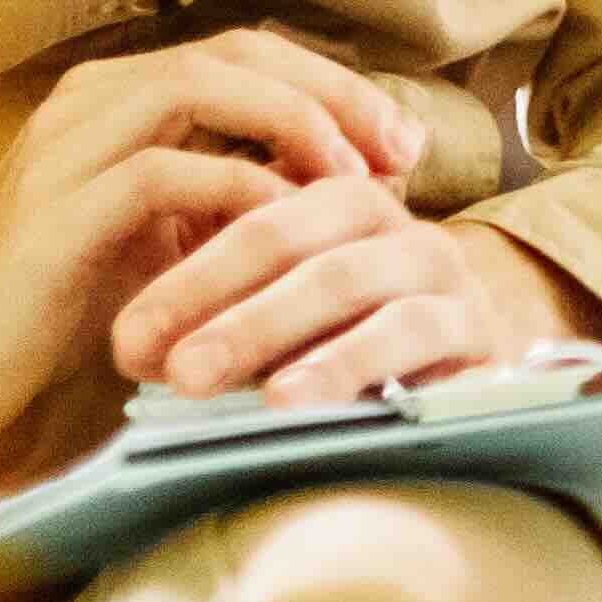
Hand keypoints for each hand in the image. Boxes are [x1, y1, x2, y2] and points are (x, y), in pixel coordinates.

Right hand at [0, 28, 418, 467]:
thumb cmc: (59, 310)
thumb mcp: (167, 239)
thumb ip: (236, 197)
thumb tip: (350, 183)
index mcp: (117, 97)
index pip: (250, 53)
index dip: (335, 85)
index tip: (402, 142)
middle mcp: (89, 101)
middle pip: (240, 52)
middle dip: (335, 92)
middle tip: (400, 150)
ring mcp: (65, 149)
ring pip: (203, 86)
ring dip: (297, 124)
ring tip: (357, 178)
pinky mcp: (51, 215)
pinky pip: (164, 173)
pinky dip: (238, 190)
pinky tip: (286, 225)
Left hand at [118, 177, 597, 406]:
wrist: (465, 383)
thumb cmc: (354, 351)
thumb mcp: (286, 322)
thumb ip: (224, 313)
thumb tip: (131, 344)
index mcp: (342, 203)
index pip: (256, 218)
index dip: (187, 276)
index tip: (125, 339)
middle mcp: (395, 224)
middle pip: (297, 239)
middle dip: (212, 295)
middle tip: (147, 355)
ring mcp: (440, 270)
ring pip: (346, 277)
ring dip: (263, 324)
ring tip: (195, 376)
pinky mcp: (476, 325)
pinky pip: (410, 331)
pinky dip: (345, 361)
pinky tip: (289, 398)